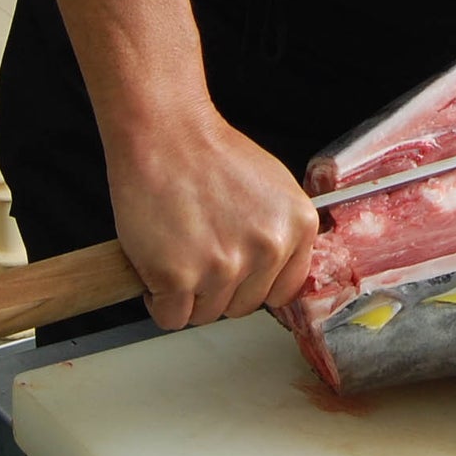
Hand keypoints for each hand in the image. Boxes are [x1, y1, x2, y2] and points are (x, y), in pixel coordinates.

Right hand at [106, 106, 318, 329]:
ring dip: (187, 296)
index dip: (254, 287)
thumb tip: (278, 269)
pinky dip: (158, 301)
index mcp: (298, 227)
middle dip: (219, 291)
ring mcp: (225, 266)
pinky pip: (171, 318)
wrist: (167, 137)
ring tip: (178, 255)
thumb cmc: (212, 156)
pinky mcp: (179, 277)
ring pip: (205, 315)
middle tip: (199, 258)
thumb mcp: (274, 188)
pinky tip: (157, 269)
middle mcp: (269, 249)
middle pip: (243, 306)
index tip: (238, 280)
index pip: (284, 291)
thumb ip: (281, 230)